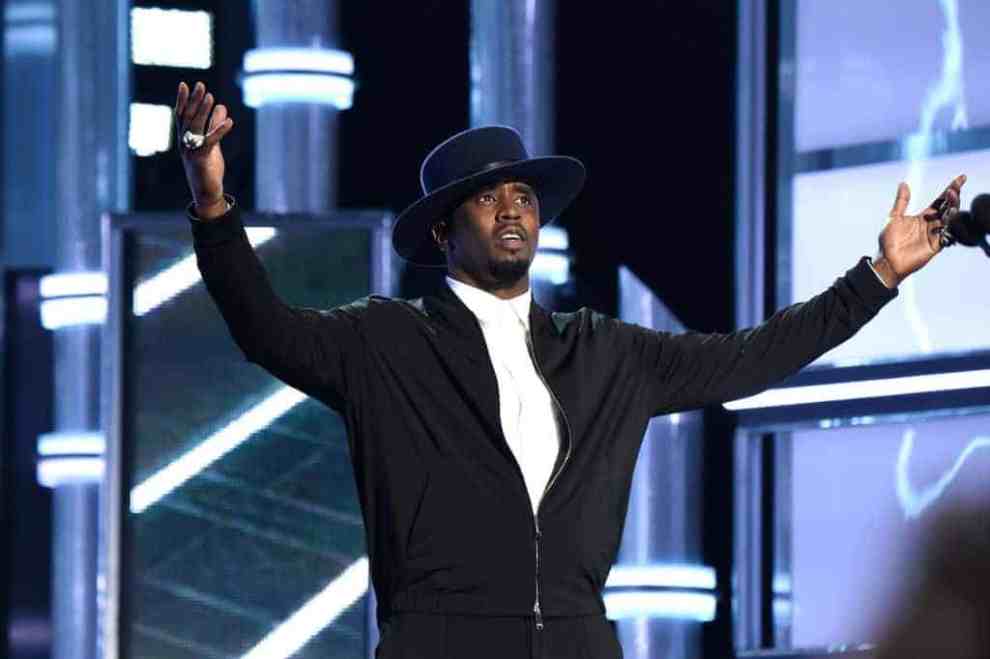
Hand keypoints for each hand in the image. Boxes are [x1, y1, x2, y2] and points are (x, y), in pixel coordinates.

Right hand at [175, 81, 234, 218]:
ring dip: (203, 111)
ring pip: (196, 127)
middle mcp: (185, 143)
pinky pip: (210, 142)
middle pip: (188, 118)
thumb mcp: (212, 143)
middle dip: (194, 100)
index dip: (182, 100)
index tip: (184, 84)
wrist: (207, 192)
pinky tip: (229, 122)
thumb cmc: (208, 167)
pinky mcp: (201, 160)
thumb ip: (214, 125)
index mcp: (185, 138)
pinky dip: (219, 131)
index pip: (182, 115)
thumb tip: (220, 106)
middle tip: (201, 85)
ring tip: (211, 97)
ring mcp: (191, 151)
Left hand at [872, 174, 966, 287]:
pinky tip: (950, 214)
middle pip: (948, 207)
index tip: (961, 178)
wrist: (887, 260)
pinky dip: (950, 223)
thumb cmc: (889, 241)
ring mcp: (935, 234)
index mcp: (923, 216)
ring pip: (951, 218)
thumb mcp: (894, 217)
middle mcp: (932, 224)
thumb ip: (902, 201)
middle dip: (954, 196)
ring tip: (952, 197)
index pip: (941, 200)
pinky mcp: (936, 245)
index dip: (951, 189)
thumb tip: (903, 183)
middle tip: (954, 188)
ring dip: (953, 207)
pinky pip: (948, 232)